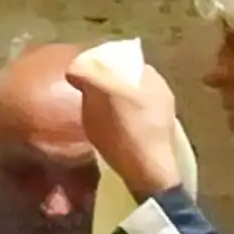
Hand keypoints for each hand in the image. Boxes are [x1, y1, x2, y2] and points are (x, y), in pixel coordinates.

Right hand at [64, 54, 183, 196]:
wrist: (148, 175)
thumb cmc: (128, 130)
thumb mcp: (103, 94)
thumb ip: (88, 74)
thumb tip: (73, 68)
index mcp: (151, 77)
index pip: (124, 58)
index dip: (102, 62)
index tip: (84, 73)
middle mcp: (160, 92)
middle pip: (125, 81)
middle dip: (105, 85)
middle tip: (84, 94)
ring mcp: (160, 116)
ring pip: (129, 102)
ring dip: (111, 105)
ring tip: (93, 115)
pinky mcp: (155, 138)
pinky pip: (132, 122)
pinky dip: (118, 123)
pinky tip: (107, 133)